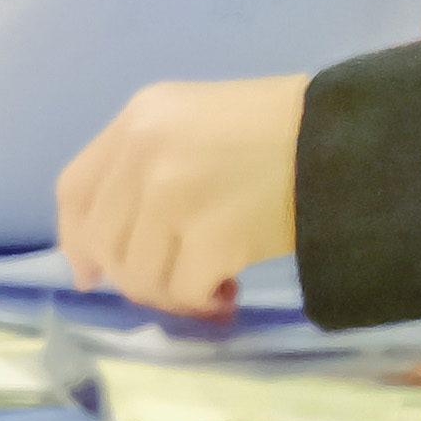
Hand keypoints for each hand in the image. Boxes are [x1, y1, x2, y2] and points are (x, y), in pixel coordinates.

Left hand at [53, 76, 306, 314]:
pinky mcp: (213, 236)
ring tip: (210, 287)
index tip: (90, 272)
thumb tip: (109, 245)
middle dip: (132, 277)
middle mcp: (143, 153)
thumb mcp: (194, 120)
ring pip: (140, 274)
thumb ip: (146, 165)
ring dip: (172, 295)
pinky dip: (203, 302)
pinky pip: (185, 290)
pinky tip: (229, 292)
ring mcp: (173, 195)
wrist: (346, 138)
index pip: (74, 190)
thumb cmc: (278, 129)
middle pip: (103, 241)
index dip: (77, 239)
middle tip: (173, 283)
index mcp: (137, 118)